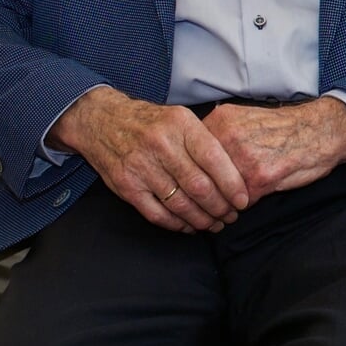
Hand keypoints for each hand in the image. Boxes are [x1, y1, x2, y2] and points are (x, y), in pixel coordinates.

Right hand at [49, 86, 247, 232]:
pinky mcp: (126, 186)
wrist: (102, 121)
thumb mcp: (181, 118)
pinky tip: (189, 227)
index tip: (243, 200)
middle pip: (199, 186)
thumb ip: (206, 141)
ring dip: (202, 219)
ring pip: (180, 204)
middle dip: (220, 207)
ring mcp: (141, 167)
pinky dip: (177, 225)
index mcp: (181, 125)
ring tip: (215, 224)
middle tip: (232, 216)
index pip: (213, 159)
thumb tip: (238, 171)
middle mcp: (161, 145)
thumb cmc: (152, 122)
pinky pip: (157, 214)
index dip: (232, 184)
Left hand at [204, 96, 345, 205]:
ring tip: (226, 208)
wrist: (324, 130)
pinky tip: (248, 203)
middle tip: (206, 204)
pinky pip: (239, 201)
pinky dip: (242, 207)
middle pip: (198, 176)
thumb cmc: (287, 128)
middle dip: (202, 195)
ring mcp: (243, 157)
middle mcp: (228, 136)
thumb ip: (219, 134)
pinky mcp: (260, 177)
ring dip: (220, 205)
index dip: (191, 175)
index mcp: (221, 120)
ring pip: (216, 192)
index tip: (194, 186)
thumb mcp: (245, 118)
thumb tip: (194, 156)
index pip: (188, 155)